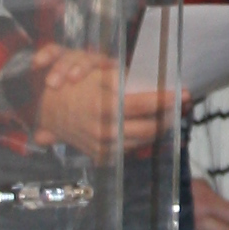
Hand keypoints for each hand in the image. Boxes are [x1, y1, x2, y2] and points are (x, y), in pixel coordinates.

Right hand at [25, 47, 188, 157]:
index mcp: (106, 103)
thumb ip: (125, 81)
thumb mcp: (99, 75)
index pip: (146, 104)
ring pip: (141, 141)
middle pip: (149, 127)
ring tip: (170, 119)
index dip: (167, 100)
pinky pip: (128, 150)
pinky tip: (151, 132)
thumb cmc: (75, 85)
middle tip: (182, 107)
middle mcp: (105, 126)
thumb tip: (156, 85)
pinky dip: (141, 141)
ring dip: (159, 130)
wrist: (46, 108)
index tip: (183, 94)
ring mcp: (103, 143)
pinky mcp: (99, 154)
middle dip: (168, 118)